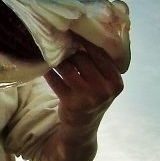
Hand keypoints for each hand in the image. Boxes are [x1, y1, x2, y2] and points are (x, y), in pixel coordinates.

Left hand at [37, 36, 123, 160]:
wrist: (81, 131)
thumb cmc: (92, 100)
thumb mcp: (104, 85)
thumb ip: (100, 65)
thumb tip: (82, 34)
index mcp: (116, 82)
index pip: (101, 53)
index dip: (86, 40)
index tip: (74, 29)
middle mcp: (105, 89)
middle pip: (82, 58)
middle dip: (69, 49)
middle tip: (58, 40)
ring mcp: (88, 97)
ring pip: (68, 66)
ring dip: (57, 58)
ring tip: (50, 50)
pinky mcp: (71, 103)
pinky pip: (55, 79)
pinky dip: (48, 70)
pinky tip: (43, 65)